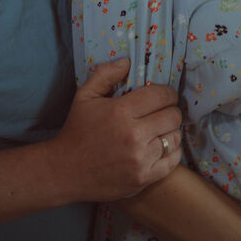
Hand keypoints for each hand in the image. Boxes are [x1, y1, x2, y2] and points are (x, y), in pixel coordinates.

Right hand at [53, 58, 181, 201]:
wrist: (65, 170)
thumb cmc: (77, 130)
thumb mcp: (85, 95)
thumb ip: (106, 74)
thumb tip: (127, 61)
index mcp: (121, 111)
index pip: (162, 95)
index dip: (167, 93)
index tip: (163, 95)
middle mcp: (134, 135)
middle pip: (173, 116)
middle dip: (170, 110)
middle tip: (161, 112)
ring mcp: (140, 159)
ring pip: (174, 138)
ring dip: (170, 131)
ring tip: (159, 129)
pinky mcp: (142, 178)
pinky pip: (172, 161)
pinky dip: (171, 152)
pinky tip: (160, 147)